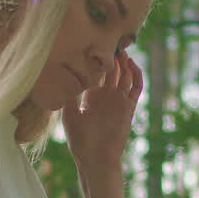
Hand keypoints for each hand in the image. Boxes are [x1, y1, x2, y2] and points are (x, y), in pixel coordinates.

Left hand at [63, 51, 142, 170]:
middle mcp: (107, 97)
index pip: (97, 73)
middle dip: (112, 57)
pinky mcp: (129, 107)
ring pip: (126, 76)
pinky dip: (136, 74)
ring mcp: (119, 101)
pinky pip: (136, 87)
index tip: (93, 44)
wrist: (95, 158)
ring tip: (120, 49)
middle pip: (113, 71)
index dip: (97, 60)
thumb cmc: (80, 140)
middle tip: (109, 40)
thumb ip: (70, 96)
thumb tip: (62, 78)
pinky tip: (131, 63)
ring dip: (125, 62)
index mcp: (92, 97)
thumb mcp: (70, 115)